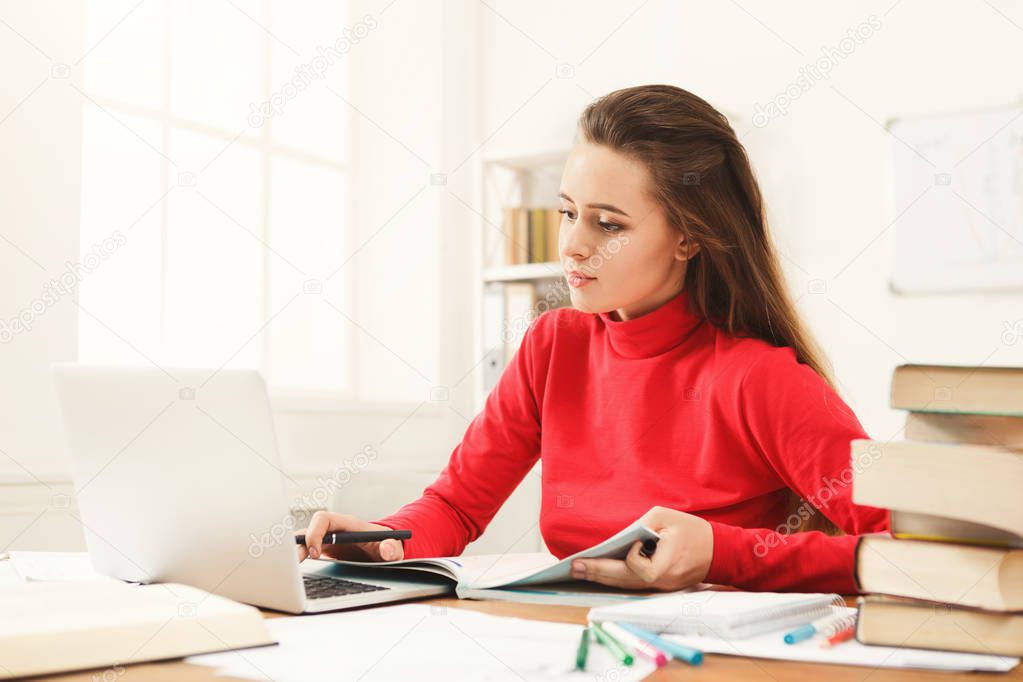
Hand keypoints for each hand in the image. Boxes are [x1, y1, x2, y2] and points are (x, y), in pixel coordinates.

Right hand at [296, 511, 404, 562]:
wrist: (384, 549)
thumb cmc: (386, 545)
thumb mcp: (392, 548)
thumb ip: (392, 548)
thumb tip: (387, 548)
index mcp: (346, 524)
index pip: (323, 519)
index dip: (315, 533)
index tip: (316, 553)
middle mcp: (333, 530)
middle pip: (307, 530)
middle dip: (296, 545)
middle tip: (292, 563)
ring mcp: (326, 539)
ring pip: (302, 541)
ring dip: (293, 552)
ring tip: (286, 569)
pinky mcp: (323, 549)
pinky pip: (304, 550)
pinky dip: (295, 558)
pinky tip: (290, 571)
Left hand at [570, 506, 712, 590]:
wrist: (720, 551)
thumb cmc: (692, 531)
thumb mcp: (666, 517)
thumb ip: (642, 526)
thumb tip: (622, 538)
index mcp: (667, 565)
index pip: (639, 568)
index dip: (632, 556)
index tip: (635, 541)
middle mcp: (663, 582)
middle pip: (625, 582)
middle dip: (597, 573)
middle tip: (573, 568)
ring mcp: (662, 588)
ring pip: (627, 586)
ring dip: (602, 578)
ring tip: (579, 571)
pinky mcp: (661, 586)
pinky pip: (634, 584)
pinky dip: (616, 578)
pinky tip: (599, 572)